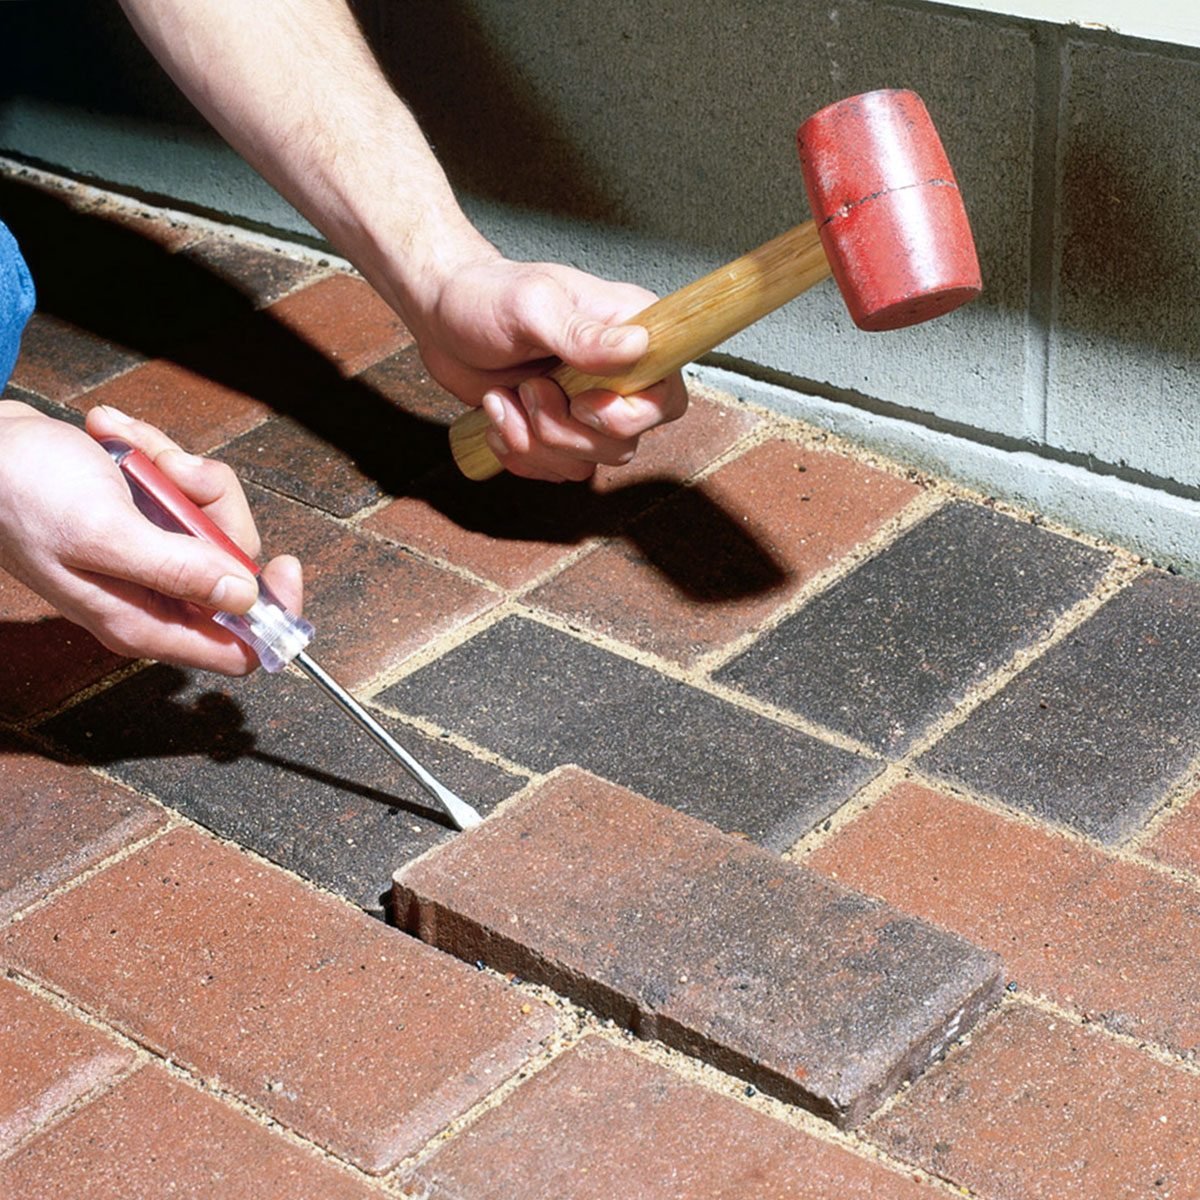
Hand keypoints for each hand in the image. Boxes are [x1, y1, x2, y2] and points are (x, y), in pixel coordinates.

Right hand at [0, 401, 301, 673]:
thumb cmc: (23, 494)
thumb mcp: (103, 533)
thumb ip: (177, 570)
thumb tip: (245, 596)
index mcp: (144, 621)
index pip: (238, 647)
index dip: (273, 612)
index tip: (287, 563)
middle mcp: (154, 595)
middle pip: (237, 566)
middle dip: (213, 506)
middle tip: (172, 473)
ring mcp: (153, 554)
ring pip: (215, 517)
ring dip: (180, 470)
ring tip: (132, 451)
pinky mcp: (149, 517)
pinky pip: (187, 487)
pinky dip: (158, 454)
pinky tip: (117, 439)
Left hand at [405, 254, 688, 481]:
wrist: (441, 314)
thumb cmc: (486, 295)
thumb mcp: (531, 305)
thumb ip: (581, 334)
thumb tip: (636, 346)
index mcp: (630, 334)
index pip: (667, 398)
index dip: (630, 416)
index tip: (582, 400)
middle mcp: (617, 378)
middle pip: (623, 444)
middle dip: (565, 431)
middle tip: (530, 390)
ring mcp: (586, 409)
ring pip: (585, 464)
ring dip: (534, 441)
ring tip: (504, 398)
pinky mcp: (556, 432)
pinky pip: (553, 470)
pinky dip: (518, 452)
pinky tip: (498, 414)